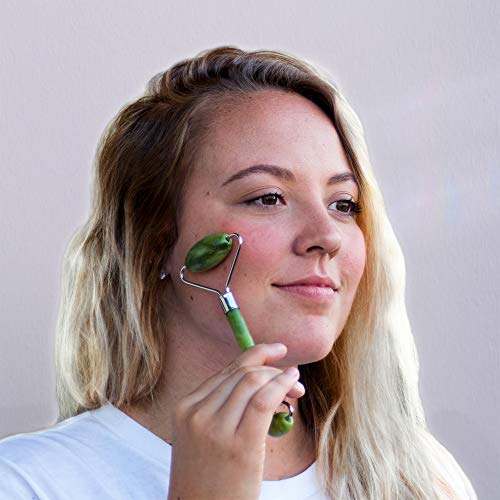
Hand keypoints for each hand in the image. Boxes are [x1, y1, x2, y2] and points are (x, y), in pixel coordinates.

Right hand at [167, 343, 304, 499]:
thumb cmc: (207, 479)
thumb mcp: (201, 437)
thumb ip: (220, 406)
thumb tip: (256, 377)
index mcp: (185, 407)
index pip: (227, 370)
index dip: (256, 357)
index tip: (277, 352)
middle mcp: (197, 413)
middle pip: (242, 373)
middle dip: (272, 368)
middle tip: (293, 378)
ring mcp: (215, 429)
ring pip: (253, 381)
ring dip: (280, 377)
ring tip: (296, 387)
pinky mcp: (240, 446)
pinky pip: (264, 400)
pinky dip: (281, 385)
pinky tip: (293, 382)